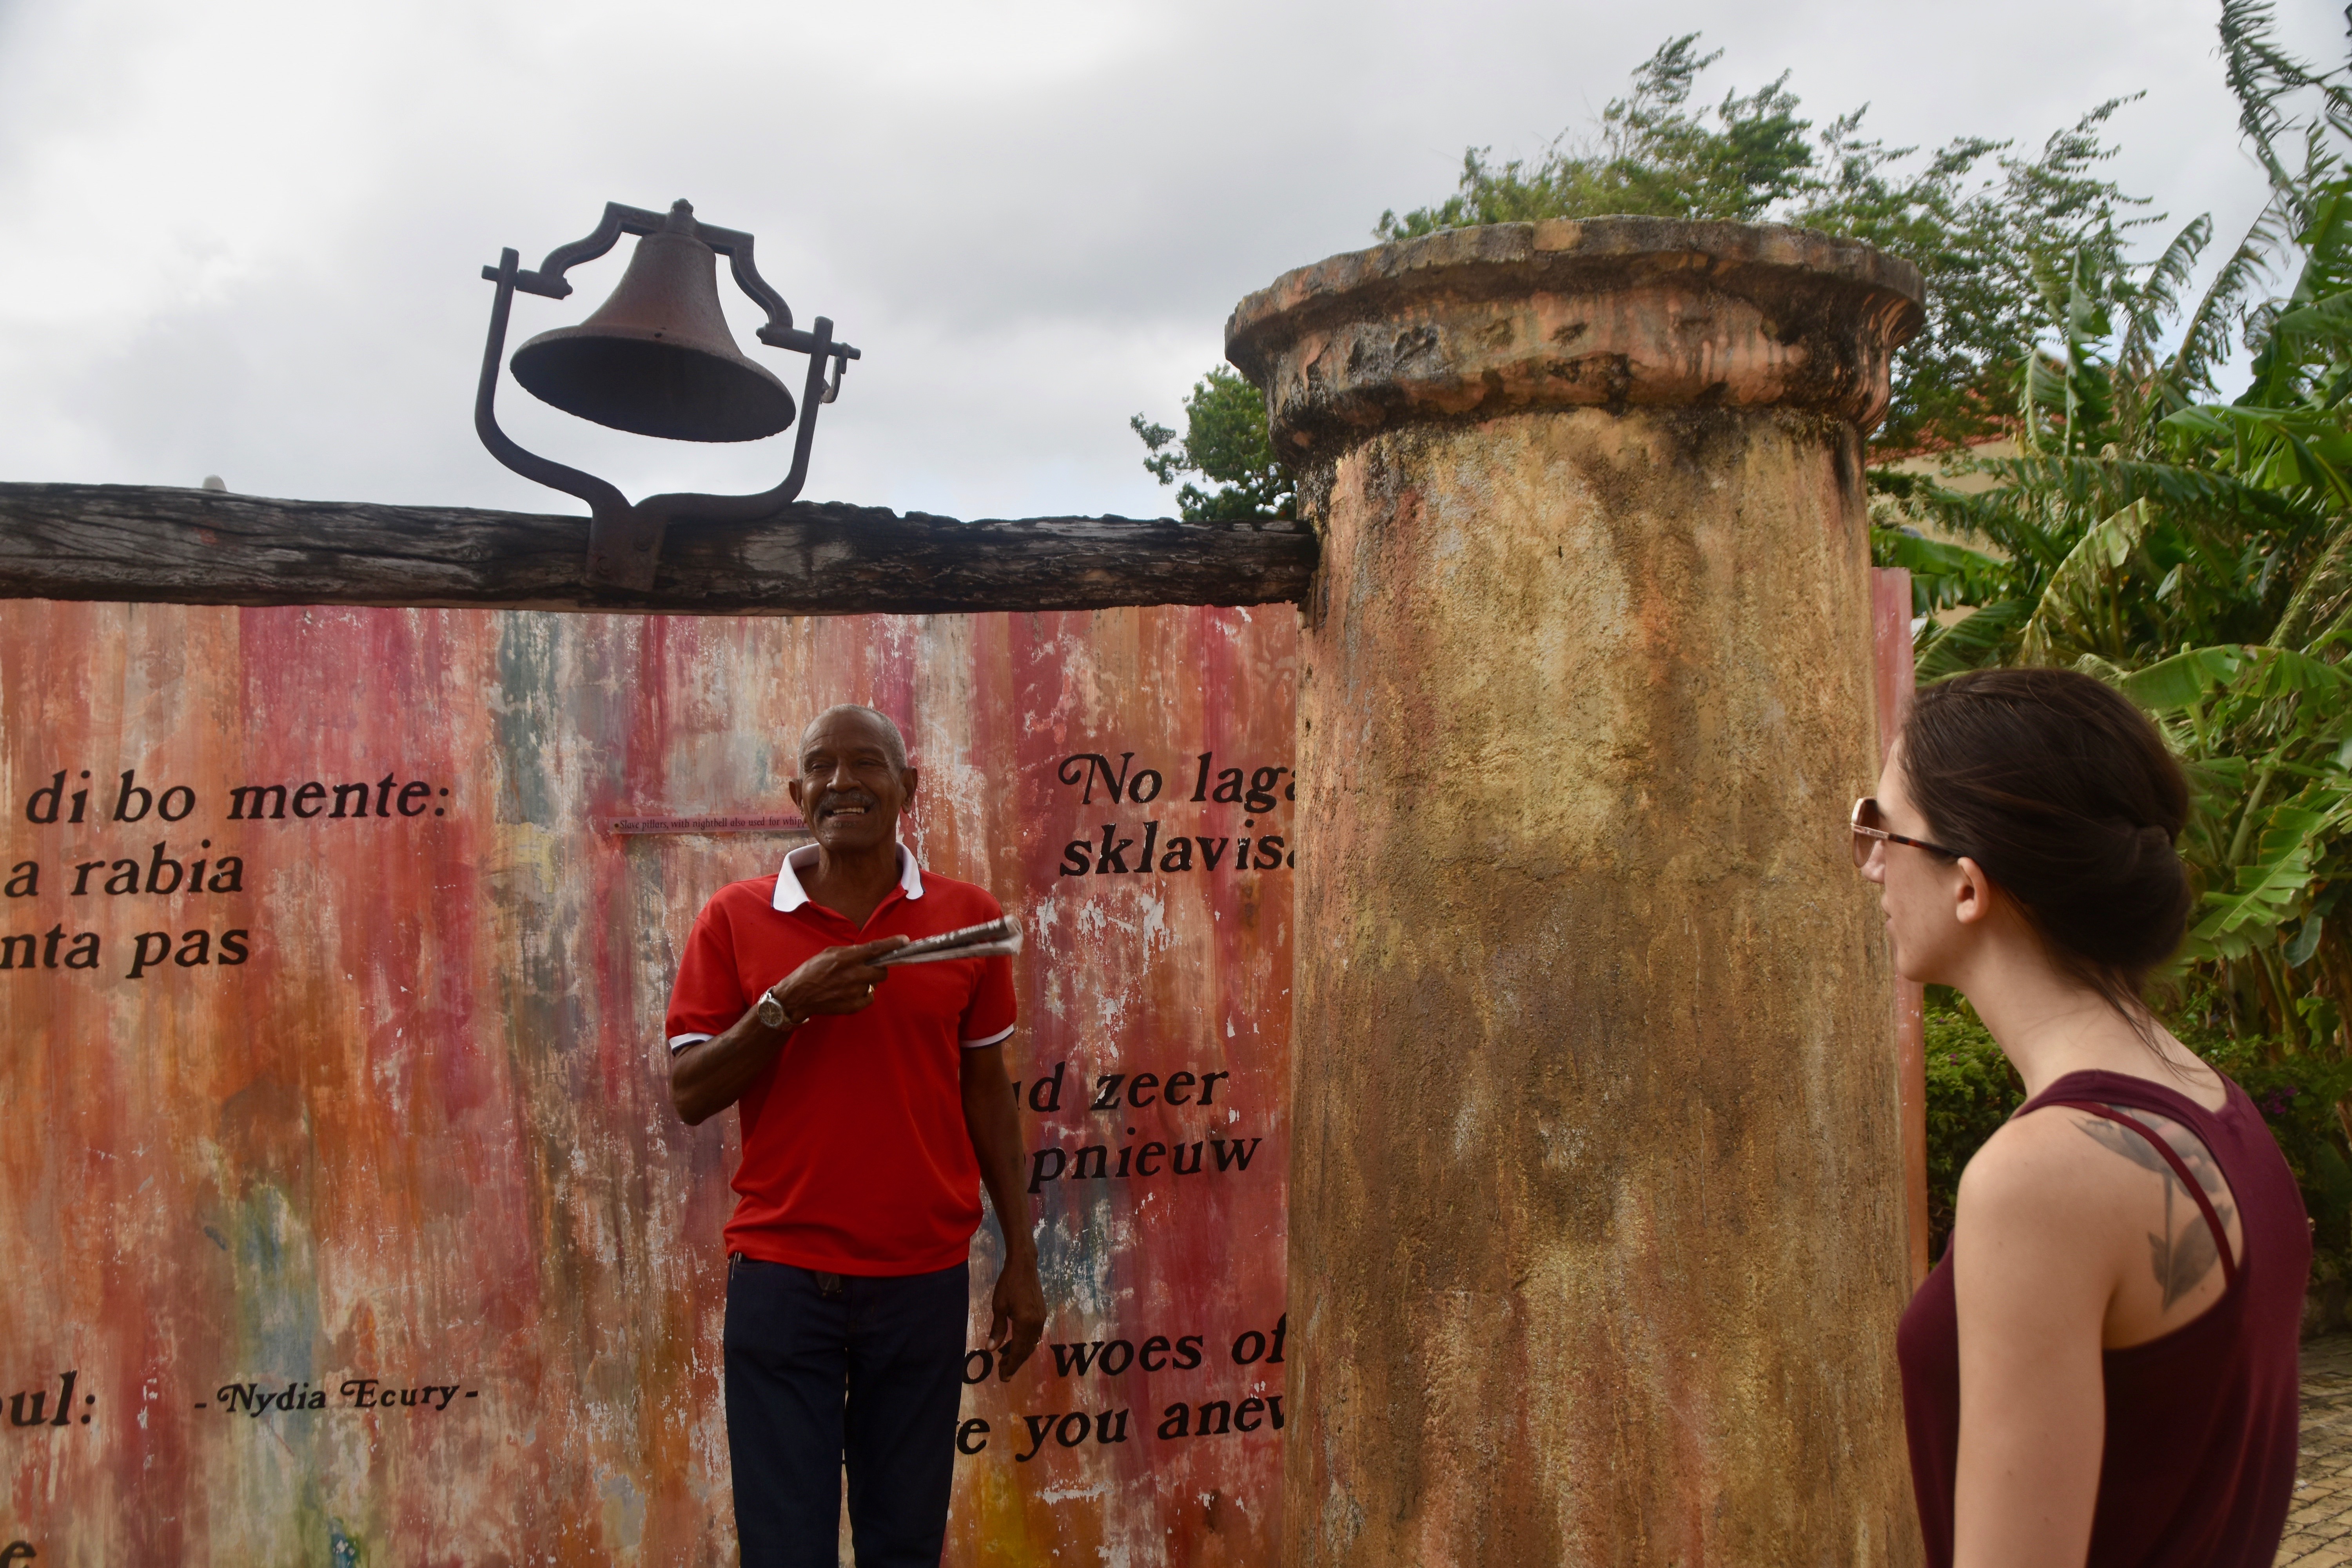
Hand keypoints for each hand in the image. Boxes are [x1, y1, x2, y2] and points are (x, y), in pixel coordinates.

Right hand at [767, 937, 908, 1023]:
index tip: (904, 941)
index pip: (875, 949)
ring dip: (868, 981)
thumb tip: (868, 952)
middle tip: (867, 968)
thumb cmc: (811, 971)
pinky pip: (869, 997)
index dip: (892, 944)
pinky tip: (850, 992)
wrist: (798, 996)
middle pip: (882, 971)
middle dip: (878, 968)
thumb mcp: (829, 953)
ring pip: (875, 984)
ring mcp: (854, 992)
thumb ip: (850, 952)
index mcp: (846, 958)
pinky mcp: (853, 1006)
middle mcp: (853, 974)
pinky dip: (864, 994)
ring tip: (851, 981)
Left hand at [989, 1251, 1046, 1376]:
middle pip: (1026, 1350)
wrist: (1024, 1265)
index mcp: (1025, 1323)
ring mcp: (1041, 1318)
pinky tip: (1015, 1343)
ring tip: (1006, 1360)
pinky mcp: (1041, 1313)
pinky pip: (1034, 1335)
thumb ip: (997, 1329)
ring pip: (1031, 1343)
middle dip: (1015, 1363)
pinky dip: (1025, 1343)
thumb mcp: (999, 1307)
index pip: (1018, 1351)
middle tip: (1003, 1373)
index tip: (1003, 1377)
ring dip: (1020, 1353)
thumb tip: (991, 1349)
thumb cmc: (1008, 1284)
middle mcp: (1037, 1324)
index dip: (1011, 1366)